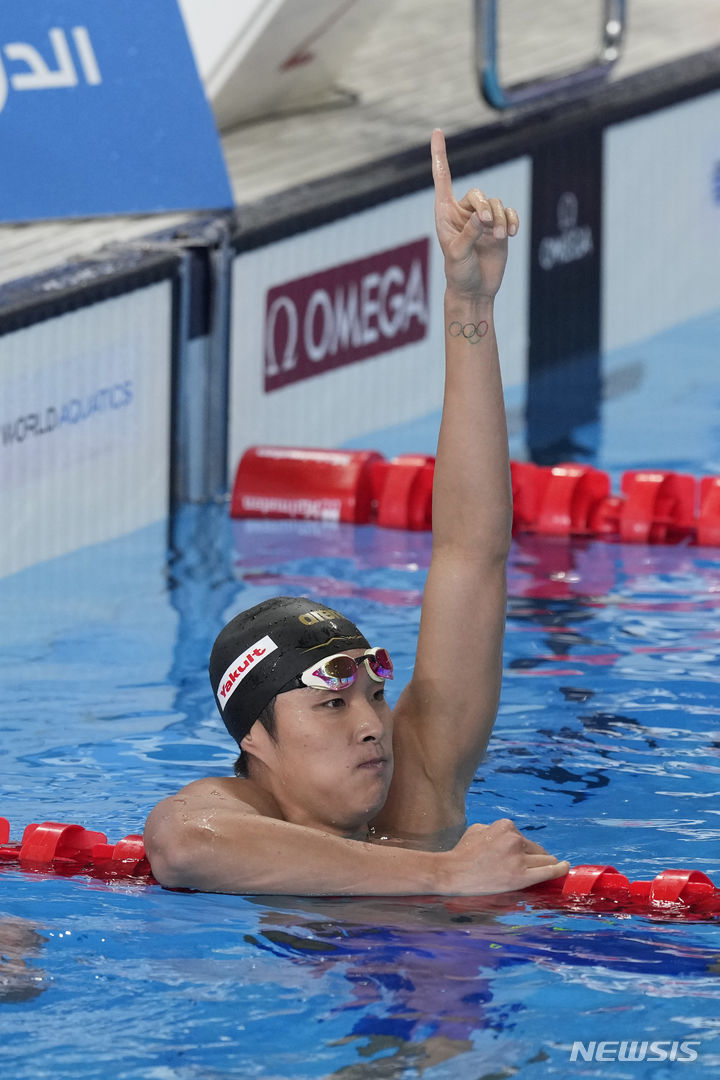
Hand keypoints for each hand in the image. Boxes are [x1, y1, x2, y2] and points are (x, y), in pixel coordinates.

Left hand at [431, 129, 518, 301]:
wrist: (475, 290)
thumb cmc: (458, 274)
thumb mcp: (457, 254)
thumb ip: (468, 233)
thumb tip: (482, 217)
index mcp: (445, 213)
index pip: (442, 178)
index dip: (440, 155)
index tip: (437, 131)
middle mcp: (463, 213)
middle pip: (478, 194)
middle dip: (486, 207)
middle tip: (487, 225)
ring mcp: (482, 220)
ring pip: (496, 204)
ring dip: (500, 219)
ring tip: (499, 238)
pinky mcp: (499, 228)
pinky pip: (509, 213)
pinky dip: (512, 221)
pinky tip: (512, 234)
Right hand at [440, 819, 569, 894]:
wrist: (453, 872)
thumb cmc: (463, 852)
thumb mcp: (479, 829)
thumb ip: (496, 829)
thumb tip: (510, 835)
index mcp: (505, 826)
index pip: (524, 838)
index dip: (521, 849)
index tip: (516, 858)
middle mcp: (515, 839)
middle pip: (537, 849)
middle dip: (534, 857)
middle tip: (525, 868)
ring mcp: (519, 859)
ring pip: (545, 859)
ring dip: (544, 864)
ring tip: (542, 871)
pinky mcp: (521, 877)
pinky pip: (548, 871)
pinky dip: (559, 869)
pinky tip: (565, 867)